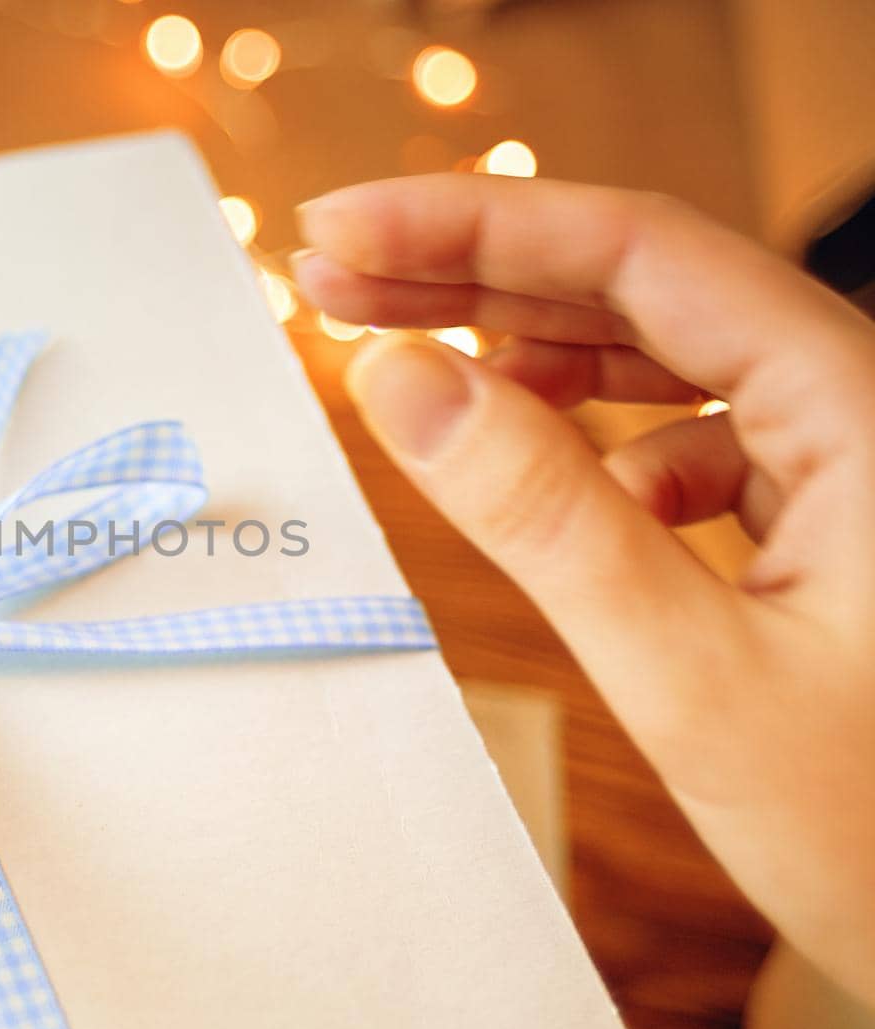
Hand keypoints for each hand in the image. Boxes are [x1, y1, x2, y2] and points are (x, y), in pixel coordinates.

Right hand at [295, 176, 874, 1004]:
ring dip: (524, 348)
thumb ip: (545, 518)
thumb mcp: (692, 675)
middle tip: (334, 274)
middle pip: (641, 287)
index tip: (343, 229)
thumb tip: (403, 382)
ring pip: (660, 355)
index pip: (643, 253)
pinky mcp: (825, 510)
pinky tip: (549, 476)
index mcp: (867, 409)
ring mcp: (847, 455)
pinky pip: (688, 431)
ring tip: (405, 352)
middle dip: (475, 274)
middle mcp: (865, 404)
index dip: (474, 225)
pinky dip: (593, 438)